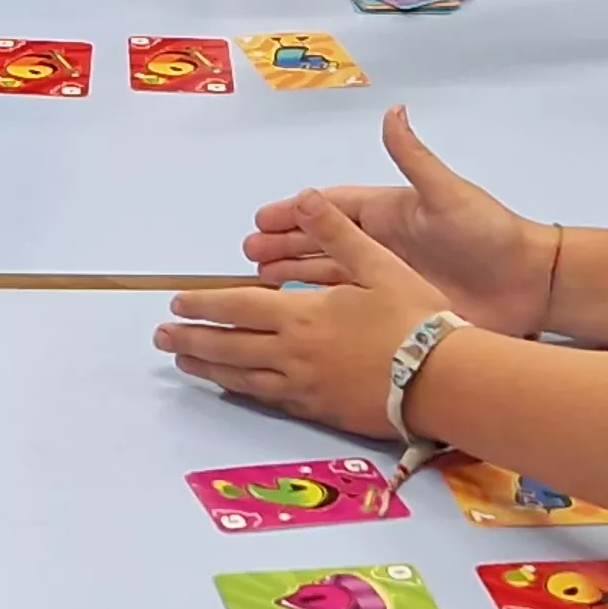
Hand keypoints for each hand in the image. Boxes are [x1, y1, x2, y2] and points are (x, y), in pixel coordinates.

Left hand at [154, 195, 451, 437]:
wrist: (445, 381)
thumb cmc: (416, 320)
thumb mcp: (379, 264)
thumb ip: (337, 232)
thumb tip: (305, 196)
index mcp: (302, 315)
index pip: (238, 308)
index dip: (204, 305)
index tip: (177, 303)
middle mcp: (294, 354)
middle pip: (228, 346)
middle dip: (191, 339)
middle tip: (162, 337)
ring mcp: (305, 387)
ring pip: (242, 377)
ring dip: (208, 368)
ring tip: (184, 363)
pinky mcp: (321, 411)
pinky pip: (270, 399)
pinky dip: (243, 390)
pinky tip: (235, 388)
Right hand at [242, 108, 558, 335]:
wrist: (528, 282)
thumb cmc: (488, 234)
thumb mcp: (446, 192)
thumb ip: (413, 157)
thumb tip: (392, 112)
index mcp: (390, 212)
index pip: (331, 209)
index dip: (295, 213)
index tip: (261, 219)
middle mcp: (383, 243)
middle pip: (321, 241)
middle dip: (283, 245)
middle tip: (247, 255)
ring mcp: (389, 276)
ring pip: (329, 273)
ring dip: (294, 273)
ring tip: (259, 281)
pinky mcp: (398, 307)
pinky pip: (349, 304)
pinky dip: (320, 304)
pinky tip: (296, 310)